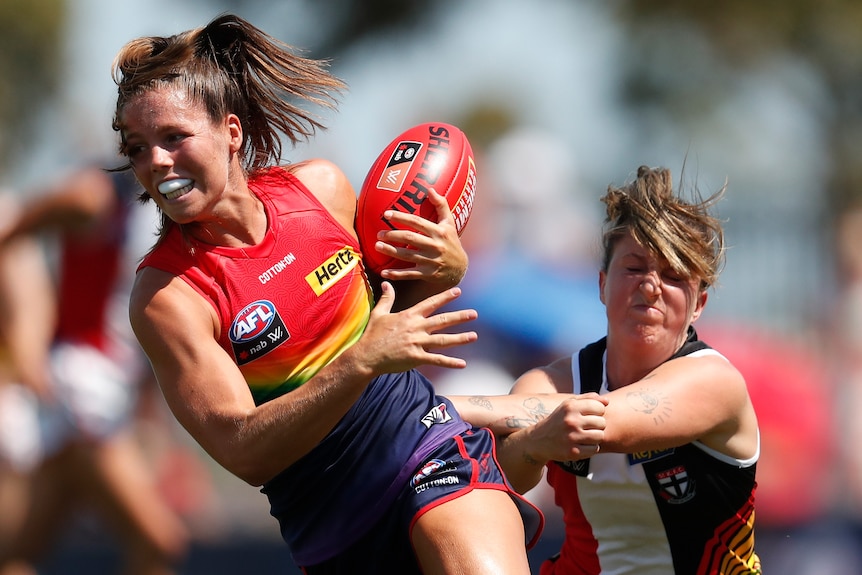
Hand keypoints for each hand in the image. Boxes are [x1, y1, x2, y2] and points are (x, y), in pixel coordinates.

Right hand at [353, 282, 477, 373]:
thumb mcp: (379, 314)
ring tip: (474, 336)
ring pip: (443, 340)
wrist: (367, 355)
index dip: (445, 297)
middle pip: (442, 321)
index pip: (431, 303)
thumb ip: (386, 298)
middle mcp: (416, 328)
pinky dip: (450, 362)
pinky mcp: (416, 358)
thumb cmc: (372, 335)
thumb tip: (386, 283)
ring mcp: (417, 343)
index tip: (458, 291)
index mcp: (409, 316)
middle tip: (474, 314)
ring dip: (460, 338)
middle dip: (459, 317)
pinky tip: (462, 364)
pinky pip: (437, 360)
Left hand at [374, 188, 467, 286]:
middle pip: (410, 238)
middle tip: (379, 233)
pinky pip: (410, 274)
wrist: (461, 268)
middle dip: (393, 235)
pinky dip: (396, 274)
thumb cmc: (452, 242)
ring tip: (377, 246)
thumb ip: (441, 205)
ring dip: (391, 251)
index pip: (417, 222)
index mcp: (439, 232)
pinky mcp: (428, 274)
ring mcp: (431, 261)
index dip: (401, 217)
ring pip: (408, 256)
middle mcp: (435, 246)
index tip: (386, 214)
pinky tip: (384, 273)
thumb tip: (430, 189)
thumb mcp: (450, 223)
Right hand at [522, 393, 606, 462]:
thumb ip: (588, 399)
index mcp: (570, 407)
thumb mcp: (569, 405)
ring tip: (587, 436)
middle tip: (589, 427)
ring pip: (600, 436)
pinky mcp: (573, 452)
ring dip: (595, 437)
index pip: (600, 407)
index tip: (590, 416)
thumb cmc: (558, 420)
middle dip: (598, 425)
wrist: (538, 440)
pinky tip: (582, 444)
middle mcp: (571, 421)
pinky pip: (594, 449)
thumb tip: (607, 401)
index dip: (598, 412)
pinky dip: (591, 448)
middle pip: (602, 422)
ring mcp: (571, 437)